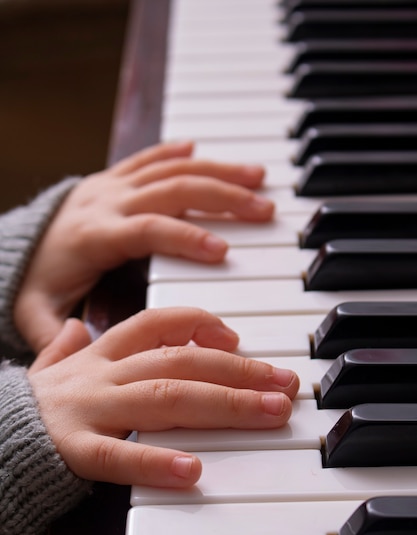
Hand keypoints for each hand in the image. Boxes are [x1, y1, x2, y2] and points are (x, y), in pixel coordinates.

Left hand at [14, 141, 273, 351]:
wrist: (17, 243)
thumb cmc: (34, 281)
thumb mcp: (34, 312)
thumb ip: (54, 335)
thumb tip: (84, 349)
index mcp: (95, 236)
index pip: (148, 230)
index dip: (186, 237)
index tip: (224, 250)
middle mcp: (107, 202)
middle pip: (173, 190)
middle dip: (223, 198)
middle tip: (264, 210)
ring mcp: (111, 186)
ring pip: (171, 169)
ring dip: (217, 171)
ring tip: (257, 178)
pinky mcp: (113, 179)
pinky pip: (149, 158)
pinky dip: (177, 153)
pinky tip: (203, 149)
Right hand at [29, 307, 298, 487]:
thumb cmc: (33, 405)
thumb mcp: (52, 366)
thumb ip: (69, 342)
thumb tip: (80, 323)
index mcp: (103, 353)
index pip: (159, 323)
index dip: (201, 323)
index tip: (239, 337)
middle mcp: (104, 375)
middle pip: (181, 362)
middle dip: (239, 370)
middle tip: (287, 384)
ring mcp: (91, 410)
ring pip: (165, 400)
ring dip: (224, 405)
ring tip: (270, 413)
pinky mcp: (74, 451)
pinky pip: (117, 456)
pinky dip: (156, 462)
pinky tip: (194, 473)